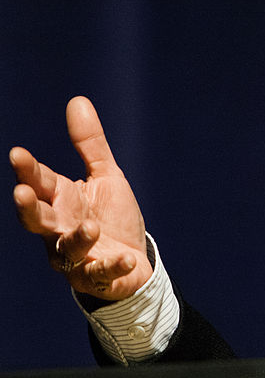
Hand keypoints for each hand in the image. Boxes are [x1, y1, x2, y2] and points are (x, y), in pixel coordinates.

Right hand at [10, 96, 152, 300]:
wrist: (133, 261)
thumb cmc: (112, 217)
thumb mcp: (106, 176)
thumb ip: (90, 144)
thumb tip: (78, 100)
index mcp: (62, 201)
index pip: (39, 182)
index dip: (27, 170)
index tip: (17, 153)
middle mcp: (61, 230)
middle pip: (37, 220)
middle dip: (28, 208)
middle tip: (22, 193)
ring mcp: (76, 257)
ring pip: (67, 250)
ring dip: (77, 239)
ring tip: (92, 227)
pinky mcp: (97, 277)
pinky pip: (101, 274)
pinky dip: (111, 266)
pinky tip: (125, 257)